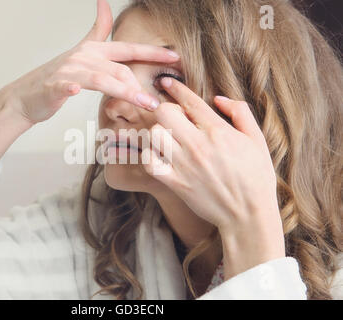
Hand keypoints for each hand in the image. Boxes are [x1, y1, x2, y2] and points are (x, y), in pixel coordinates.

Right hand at [1, 0, 178, 124]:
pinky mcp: (54, 85)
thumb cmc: (58, 77)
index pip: (128, 50)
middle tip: (156, 102)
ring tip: (142, 103)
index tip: (175, 57)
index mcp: (94, 51)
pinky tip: (76, 90)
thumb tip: (104, 3)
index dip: (152, 52)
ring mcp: (68, 71)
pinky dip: (70, 86)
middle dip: (140, 84)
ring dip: (123, 91)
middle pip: (118, 68)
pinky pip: (64, 85)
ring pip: (101, 78)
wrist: (27, 95)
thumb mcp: (81, 50)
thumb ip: (97, 30)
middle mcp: (84, 57)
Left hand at [143, 77, 284, 278]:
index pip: (189, 101)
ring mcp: (183, 164)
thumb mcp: (256, 139)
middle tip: (172, 117)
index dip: (174, 87)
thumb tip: (218, 98)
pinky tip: (159, 156)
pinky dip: (150, 156)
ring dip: (157, 132)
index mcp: (218, 131)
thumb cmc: (256, 176)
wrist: (248, 214)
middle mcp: (197, 145)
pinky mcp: (174, 182)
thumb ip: (240, 112)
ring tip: (167, 137)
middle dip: (165, 109)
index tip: (166, 82)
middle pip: (164, 113)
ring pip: (154, 135)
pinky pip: (149, 161)